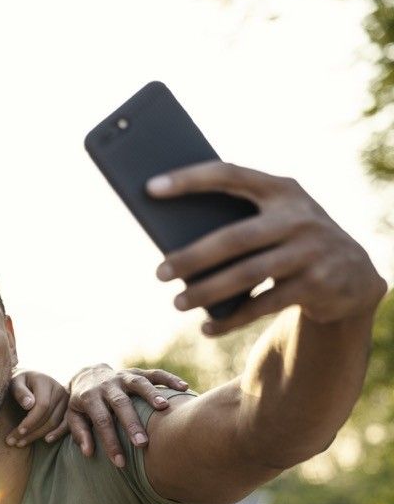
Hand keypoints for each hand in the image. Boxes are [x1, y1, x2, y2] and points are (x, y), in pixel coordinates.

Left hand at [4, 370, 69, 447]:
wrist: (33, 378)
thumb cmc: (21, 382)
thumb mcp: (16, 382)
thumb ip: (20, 391)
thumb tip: (28, 404)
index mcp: (46, 382)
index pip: (42, 405)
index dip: (31, 420)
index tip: (19, 431)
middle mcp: (60, 390)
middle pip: (48, 417)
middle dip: (31, 432)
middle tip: (14, 442)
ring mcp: (67, 400)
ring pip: (55, 423)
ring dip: (39, 435)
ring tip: (21, 443)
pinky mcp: (69, 408)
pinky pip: (66, 425)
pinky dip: (57, 434)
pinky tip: (45, 441)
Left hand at [65, 364, 189, 466]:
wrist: (86, 374)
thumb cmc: (81, 403)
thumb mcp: (73, 416)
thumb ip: (79, 433)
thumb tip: (88, 452)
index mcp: (89, 397)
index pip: (101, 422)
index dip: (110, 442)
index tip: (120, 463)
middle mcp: (107, 385)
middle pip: (120, 403)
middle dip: (132, 423)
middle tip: (143, 443)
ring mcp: (123, 376)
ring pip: (138, 383)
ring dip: (151, 394)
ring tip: (164, 408)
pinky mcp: (136, 371)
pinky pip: (154, 373)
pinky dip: (169, 378)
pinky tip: (184, 387)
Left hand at [149, 162, 387, 335]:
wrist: (353, 274)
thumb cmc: (290, 242)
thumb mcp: (273, 221)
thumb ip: (236, 221)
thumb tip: (171, 245)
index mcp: (281, 189)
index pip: (229, 175)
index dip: (189, 180)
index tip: (150, 188)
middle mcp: (299, 216)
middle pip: (234, 237)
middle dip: (192, 257)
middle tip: (158, 273)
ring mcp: (311, 250)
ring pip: (247, 274)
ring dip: (207, 292)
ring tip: (177, 303)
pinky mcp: (318, 284)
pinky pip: (264, 305)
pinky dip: (231, 319)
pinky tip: (207, 328)